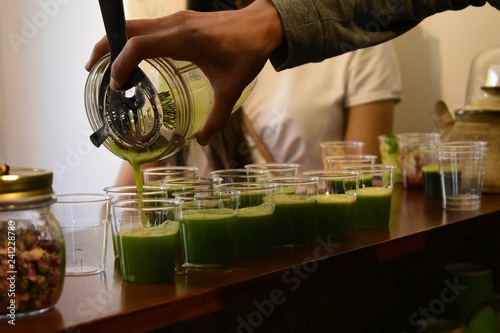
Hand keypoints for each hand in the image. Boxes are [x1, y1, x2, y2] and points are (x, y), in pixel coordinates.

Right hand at [85, 0, 283, 144]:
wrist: (262, 25)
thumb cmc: (247, 53)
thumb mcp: (232, 89)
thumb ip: (217, 117)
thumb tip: (202, 141)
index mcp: (183, 39)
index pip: (139, 46)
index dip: (121, 64)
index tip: (118, 86)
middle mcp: (174, 25)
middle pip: (127, 29)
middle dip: (105, 47)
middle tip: (91, 70)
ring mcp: (176, 20)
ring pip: (135, 26)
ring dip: (117, 42)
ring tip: (107, 66)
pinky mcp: (180, 21)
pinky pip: (147, 27)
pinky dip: (133, 40)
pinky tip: (134, 58)